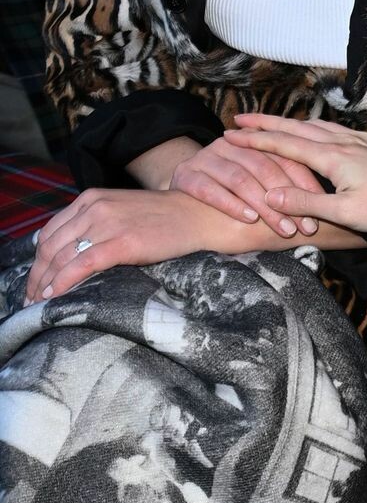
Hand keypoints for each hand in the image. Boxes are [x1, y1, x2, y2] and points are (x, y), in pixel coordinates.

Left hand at [25, 188, 268, 304]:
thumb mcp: (122, 212)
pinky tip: (56, 295)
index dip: (38, 261)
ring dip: (45, 283)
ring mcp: (107, 223)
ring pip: (61, 257)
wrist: (198, 215)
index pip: (50, 233)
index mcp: (91, 199)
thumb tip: (70, 254)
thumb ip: (95, 225)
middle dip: (37, 276)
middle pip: (50, 247)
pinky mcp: (122, 242)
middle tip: (32, 299)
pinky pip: (81, 264)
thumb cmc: (164, 219)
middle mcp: (94, 208)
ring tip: (41, 302)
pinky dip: (63, 282)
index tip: (36, 281)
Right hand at [168, 133, 324, 239]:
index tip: (320, 212)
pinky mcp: (184, 175)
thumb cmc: (242, 195)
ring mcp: (205, 157)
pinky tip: (248, 219)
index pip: (288, 156)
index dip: (305, 184)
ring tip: (285, 230)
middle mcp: (228, 144)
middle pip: (265, 166)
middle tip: (306, 228)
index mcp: (255, 140)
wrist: (168, 209)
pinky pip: (208, 189)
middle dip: (286, 200)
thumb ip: (296, 193)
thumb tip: (321, 204)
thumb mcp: (272, 185)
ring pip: (240, 178)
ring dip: (264, 206)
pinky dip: (231, 204)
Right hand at [230, 115, 366, 233]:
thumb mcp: (345, 213)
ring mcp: (360, 140)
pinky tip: (320, 133)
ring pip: (316, 126)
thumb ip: (307, 203)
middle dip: (266, 124)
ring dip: (290, 124)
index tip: (231, 133)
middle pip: (296, 128)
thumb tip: (271, 194)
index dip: (255, 139)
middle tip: (240, 120)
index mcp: (332, 157)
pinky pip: (335, 130)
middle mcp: (343, 142)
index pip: (284, 144)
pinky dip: (315, 128)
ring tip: (274, 125)